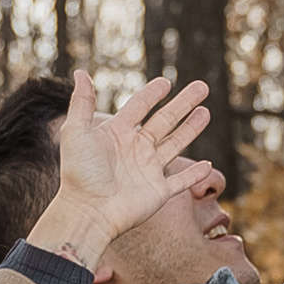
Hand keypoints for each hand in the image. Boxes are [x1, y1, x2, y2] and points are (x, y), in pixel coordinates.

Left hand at [33, 72, 212, 269]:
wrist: (88, 211)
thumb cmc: (78, 173)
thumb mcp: (76, 132)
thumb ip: (81, 102)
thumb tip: (80, 71)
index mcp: (117, 134)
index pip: (139, 107)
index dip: (152, 94)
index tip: (166, 82)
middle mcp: (135, 150)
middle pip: (165, 121)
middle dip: (184, 104)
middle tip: (202, 87)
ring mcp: (148, 170)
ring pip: (176, 144)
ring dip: (191, 129)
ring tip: (206, 112)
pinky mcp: (158, 192)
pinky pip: (181, 181)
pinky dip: (195, 175)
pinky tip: (207, 165)